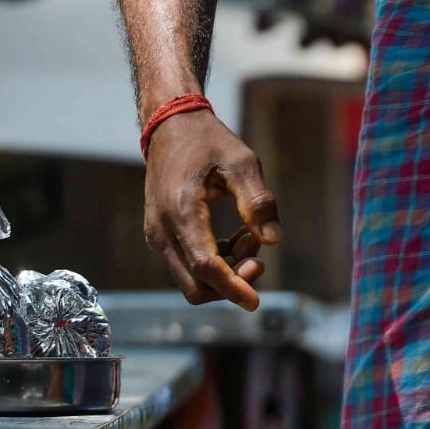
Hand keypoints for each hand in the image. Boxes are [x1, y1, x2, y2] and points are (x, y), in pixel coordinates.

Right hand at [143, 109, 280, 309]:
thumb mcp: (242, 162)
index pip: (205, 267)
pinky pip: (188, 267)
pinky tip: (234, 237)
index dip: (232, 288)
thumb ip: (258, 201)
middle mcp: (162, 230)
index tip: (255, 301)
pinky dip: (215, 264)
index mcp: (180, 211)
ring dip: (226, 272)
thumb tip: (272, 240)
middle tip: (257, 254)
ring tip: (247, 235)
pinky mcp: (160, 237)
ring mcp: (157, 236)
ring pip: (192, 281)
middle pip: (196, 286)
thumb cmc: (209, 142)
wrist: (170, 127)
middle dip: (232, 282)